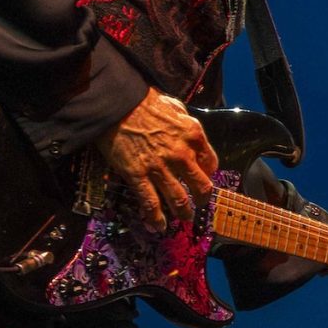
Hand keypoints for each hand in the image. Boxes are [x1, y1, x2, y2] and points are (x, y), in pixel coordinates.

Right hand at [100, 88, 217, 231]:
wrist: (115, 103)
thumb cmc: (144, 101)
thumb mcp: (175, 106)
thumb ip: (186, 124)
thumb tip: (191, 135)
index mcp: (193, 135)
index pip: (211, 163)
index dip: (208, 174)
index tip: (203, 178)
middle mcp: (181, 154)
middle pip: (201, 186)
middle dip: (202, 199)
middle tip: (199, 204)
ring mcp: (160, 167)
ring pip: (179, 200)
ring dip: (184, 213)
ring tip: (185, 219)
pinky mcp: (138, 175)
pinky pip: (151, 203)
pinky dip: (156, 218)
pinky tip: (158, 226)